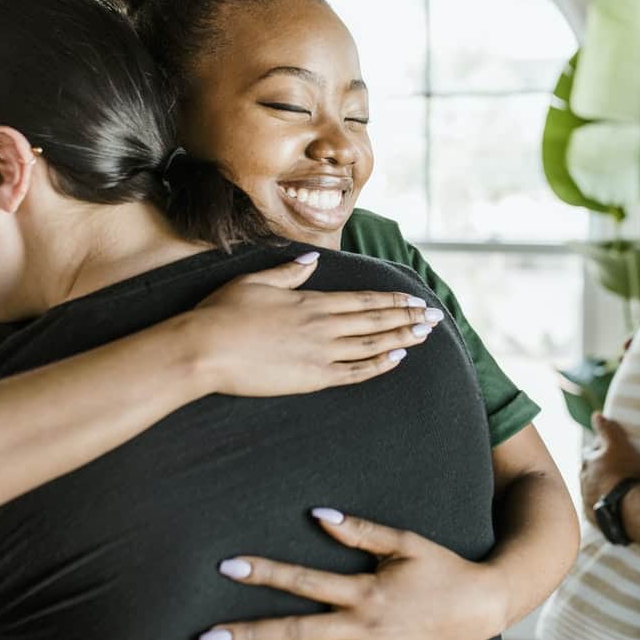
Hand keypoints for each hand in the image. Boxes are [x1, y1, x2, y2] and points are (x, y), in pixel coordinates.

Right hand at [187, 253, 444, 396]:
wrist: (204, 349)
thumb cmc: (222, 313)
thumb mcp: (255, 282)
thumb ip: (289, 272)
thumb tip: (312, 261)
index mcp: (312, 302)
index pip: (363, 300)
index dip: (392, 300)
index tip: (415, 299)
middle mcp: (323, 326)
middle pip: (376, 321)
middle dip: (407, 318)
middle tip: (434, 317)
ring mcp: (320, 353)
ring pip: (372, 345)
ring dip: (401, 338)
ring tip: (425, 334)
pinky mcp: (312, 378)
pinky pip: (354, 372)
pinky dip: (379, 365)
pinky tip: (397, 358)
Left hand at [198, 510, 506, 639]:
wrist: (483, 607)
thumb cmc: (441, 568)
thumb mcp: (404, 541)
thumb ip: (360, 531)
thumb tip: (319, 514)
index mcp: (366, 592)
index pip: (304, 582)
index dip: (265, 573)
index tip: (229, 567)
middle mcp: (364, 628)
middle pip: (297, 633)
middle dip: (250, 635)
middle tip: (207, 638)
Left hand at [580, 412, 639, 526]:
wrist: (629, 507)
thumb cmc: (625, 472)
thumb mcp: (618, 444)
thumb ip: (607, 429)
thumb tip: (596, 414)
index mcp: (588, 464)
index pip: (590, 454)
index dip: (599, 452)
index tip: (606, 452)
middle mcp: (583, 483)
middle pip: (588, 474)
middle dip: (595, 472)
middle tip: (609, 472)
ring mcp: (588, 501)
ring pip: (590, 493)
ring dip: (598, 490)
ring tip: (611, 491)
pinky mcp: (595, 518)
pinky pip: (596, 511)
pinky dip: (602, 507)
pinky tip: (611, 508)